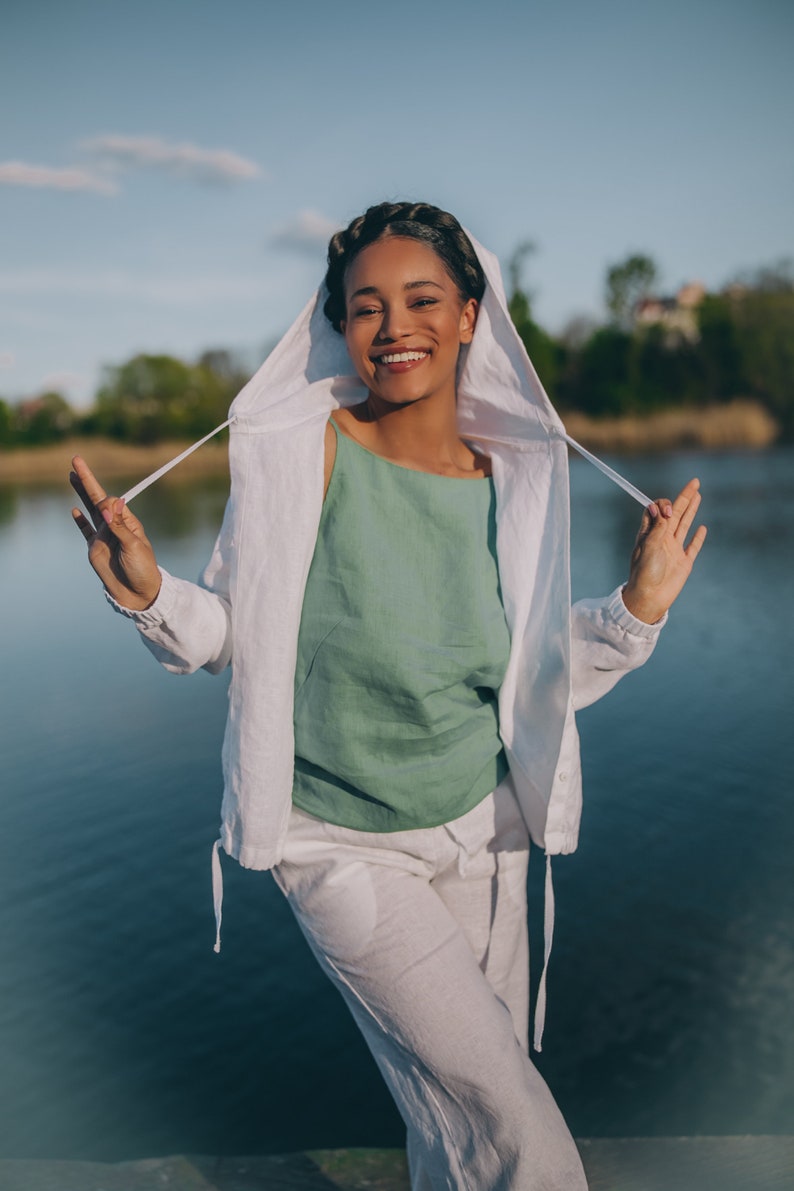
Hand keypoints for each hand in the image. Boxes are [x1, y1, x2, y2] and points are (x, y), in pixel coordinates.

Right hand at [70, 456, 161, 610]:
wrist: (139, 595)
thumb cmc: (142, 569)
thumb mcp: (134, 546)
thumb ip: (119, 526)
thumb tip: (108, 502)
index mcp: (127, 522)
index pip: (113, 501)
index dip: (105, 497)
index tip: (104, 505)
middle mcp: (114, 526)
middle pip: (97, 498)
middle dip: (87, 480)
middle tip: (76, 459)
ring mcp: (103, 537)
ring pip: (88, 509)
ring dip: (80, 493)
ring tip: (72, 475)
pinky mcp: (95, 550)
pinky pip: (85, 531)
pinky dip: (79, 521)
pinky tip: (74, 509)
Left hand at [621, 478, 706, 623]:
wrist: (649, 598)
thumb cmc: (644, 573)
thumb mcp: (649, 546)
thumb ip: (658, 527)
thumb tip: (659, 506)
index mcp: (650, 534)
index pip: (657, 510)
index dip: (664, 505)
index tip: (667, 512)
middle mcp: (662, 539)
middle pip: (675, 513)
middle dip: (684, 497)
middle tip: (695, 481)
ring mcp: (674, 550)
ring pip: (685, 525)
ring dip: (691, 510)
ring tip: (697, 495)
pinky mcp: (684, 563)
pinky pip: (693, 547)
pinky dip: (698, 538)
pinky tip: (702, 528)